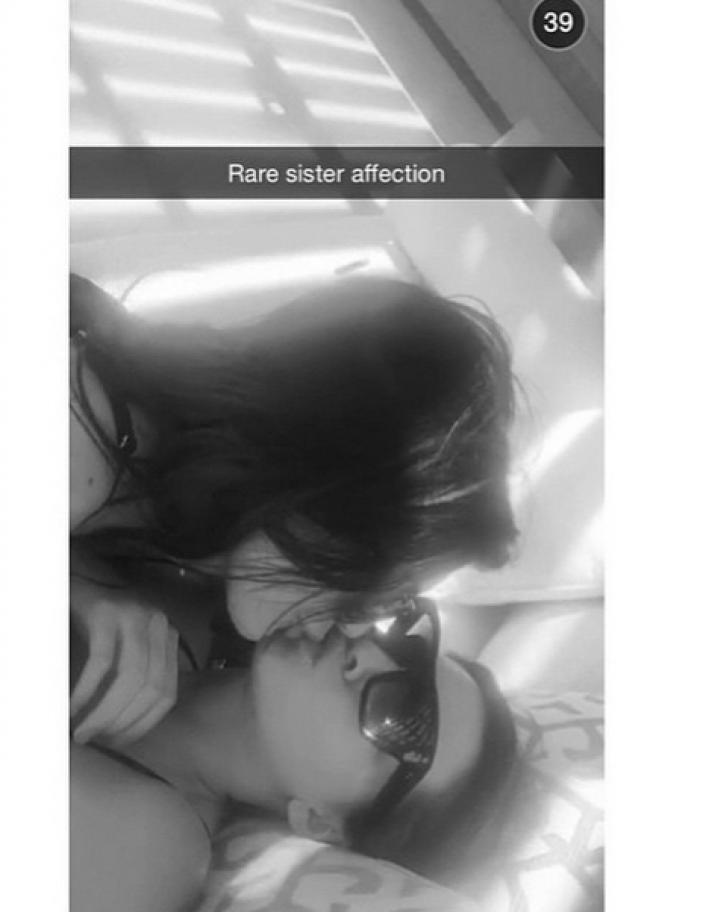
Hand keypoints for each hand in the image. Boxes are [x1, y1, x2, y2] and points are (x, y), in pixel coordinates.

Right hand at [70, 593, 178, 745]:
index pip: (168, 693)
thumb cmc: (101, 624)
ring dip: (105, 711)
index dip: (144, 723)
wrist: (76, 585)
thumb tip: (129, 728)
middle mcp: (158, 624)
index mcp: (168, 637)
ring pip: (130, 677)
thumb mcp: (129, 649)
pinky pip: (101, 662)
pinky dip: (87, 691)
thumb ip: (140, 677)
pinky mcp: (106, 613)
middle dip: (123, 722)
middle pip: (151, 687)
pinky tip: (73, 708)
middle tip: (96, 738)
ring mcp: (134, 615)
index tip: (119, 742)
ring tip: (83, 730)